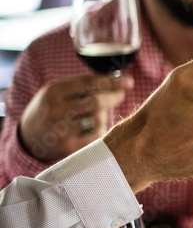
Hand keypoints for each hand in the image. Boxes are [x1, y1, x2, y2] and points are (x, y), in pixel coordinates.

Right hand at [18, 73, 132, 162]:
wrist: (28, 138)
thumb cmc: (51, 109)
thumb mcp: (58, 92)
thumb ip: (83, 86)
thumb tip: (118, 80)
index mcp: (53, 92)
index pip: (89, 83)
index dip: (113, 82)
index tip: (129, 81)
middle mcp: (55, 110)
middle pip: (96, 102)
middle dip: (113, 97)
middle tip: (120, 95)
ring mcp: (60, 131)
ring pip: (98, 120)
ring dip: (104, 116)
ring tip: (96, 115)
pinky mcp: (68, 147)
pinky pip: (96, 136)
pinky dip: (100, 131)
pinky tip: (92, 128)